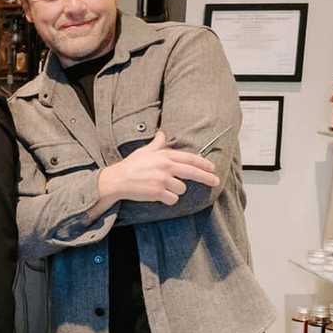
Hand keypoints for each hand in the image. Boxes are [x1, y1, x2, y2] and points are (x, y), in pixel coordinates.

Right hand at [98, 132, 218, 205]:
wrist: (117, 180)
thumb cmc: (131, 166)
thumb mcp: (144, 151)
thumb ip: (157, 143)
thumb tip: (162, 133)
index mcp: (165, 156)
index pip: (189, 158)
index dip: (203, 163)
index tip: (212, 168)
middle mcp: (166, 167)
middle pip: (193, 172)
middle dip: (207, 177)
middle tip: (216, 181)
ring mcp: (162, 180)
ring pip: (181, 189)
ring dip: (175, 191)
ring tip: (162, 188)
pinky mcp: (158, 192)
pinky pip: (172, 199)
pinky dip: (167, 199)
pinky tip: (158, 196)